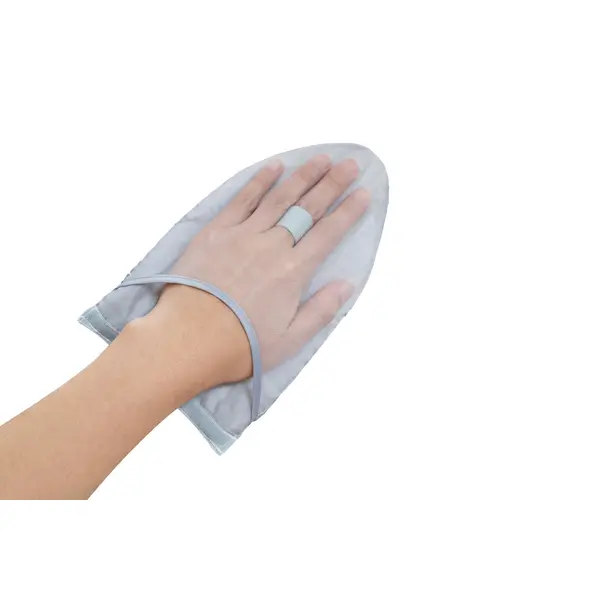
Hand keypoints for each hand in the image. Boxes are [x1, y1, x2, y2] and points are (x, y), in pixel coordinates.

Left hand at [139, 154, 370, 392]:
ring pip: (279, 197)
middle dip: (332, 184)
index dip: (349, 211)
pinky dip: (259, 181)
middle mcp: (272, 245)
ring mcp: (242, 235)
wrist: (188, 339)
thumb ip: (322, 309)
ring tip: (321, 159)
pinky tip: (274, 166)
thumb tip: (346, 284)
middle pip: (308, 208)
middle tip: (351, 164)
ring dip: (302, 176)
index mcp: (293, 272)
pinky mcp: (216, 232)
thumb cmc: (241, 344)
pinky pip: (241, 199)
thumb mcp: (291, 339)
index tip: (364, 193)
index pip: (329, 233)